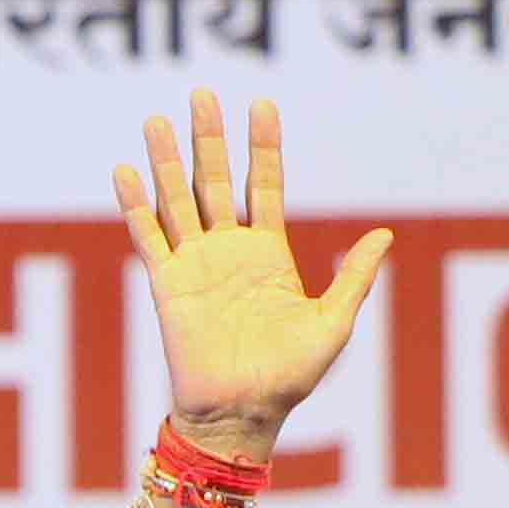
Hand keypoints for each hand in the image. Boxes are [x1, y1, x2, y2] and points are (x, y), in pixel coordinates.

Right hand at [113, 92, 390, 457]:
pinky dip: (135, 205)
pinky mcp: (167, 286)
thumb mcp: (334, 321)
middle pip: (214, 180)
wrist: (242, 414)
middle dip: (209, 138)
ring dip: (167, 160)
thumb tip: (383, 235)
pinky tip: (125, 171)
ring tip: (157, 120)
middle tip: (202, 94)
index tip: (261, 105)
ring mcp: (195, 266)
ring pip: (177, 200)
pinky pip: (148, 237)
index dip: (262, 147)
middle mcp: (228, 252)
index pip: (263, 185)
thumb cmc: (290, 377)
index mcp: (268, 254)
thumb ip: (355, 277)